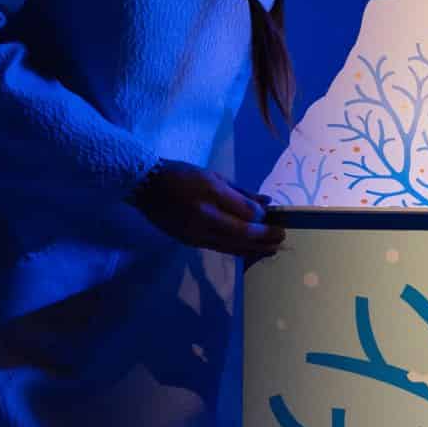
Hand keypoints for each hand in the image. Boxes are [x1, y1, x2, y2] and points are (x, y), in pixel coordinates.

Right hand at [132, 160, 286, 259]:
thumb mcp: (214, 176)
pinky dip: (238, 250)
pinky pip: (219, 249)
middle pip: (242, 234)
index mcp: (211, 194)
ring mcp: (195, 232)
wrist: (146, 185)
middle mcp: (204, 216)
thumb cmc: (182, 175)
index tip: (274, 218)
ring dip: (256, 249)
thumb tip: (267, 202)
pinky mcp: (189, 242)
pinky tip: (251, 251)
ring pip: (232, 246)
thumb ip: (241, 192)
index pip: (246, 213)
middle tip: (282, 238)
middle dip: (265, 238)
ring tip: (273, 250)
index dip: (263, 218)